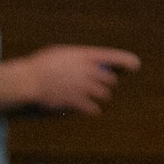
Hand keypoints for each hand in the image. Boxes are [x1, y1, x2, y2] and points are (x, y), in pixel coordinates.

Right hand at [18, 45, 139, 114]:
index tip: (136, 65)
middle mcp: (87, 71)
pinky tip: (88, 109)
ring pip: (104, 95)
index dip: (125, 61)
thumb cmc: (40, 66)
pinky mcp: (77, 102)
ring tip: (90, 97)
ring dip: (100, 97)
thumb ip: (78, 58)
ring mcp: (83, 87)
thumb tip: (90, 63)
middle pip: (111, 80)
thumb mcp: (60, 53)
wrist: (27, 81)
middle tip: (99, 86)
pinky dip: (92, 110)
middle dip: (107, 84)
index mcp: (83, 55)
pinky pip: (94, 109)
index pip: (111, 57)